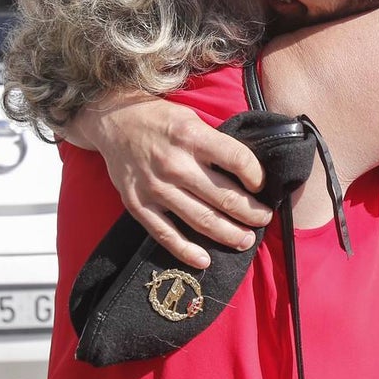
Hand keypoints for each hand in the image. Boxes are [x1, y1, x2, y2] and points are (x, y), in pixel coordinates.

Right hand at [72, 97, 271, 268]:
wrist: (114, 121)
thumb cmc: (161, 120)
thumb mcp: (193, 118)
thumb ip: (216, 143)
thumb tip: (249, 171)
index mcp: (192, 137)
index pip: (237, 160)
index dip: (257, 176)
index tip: (263, 186)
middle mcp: (175, 164)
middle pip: (223, 196)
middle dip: (250, 212)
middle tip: (264, 220)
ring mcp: (155, 188)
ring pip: (200, 220)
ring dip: (229, 234)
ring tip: (246, 240)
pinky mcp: (138, 205)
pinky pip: (165, 234)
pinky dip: (186, 251)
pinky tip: (205, 260)